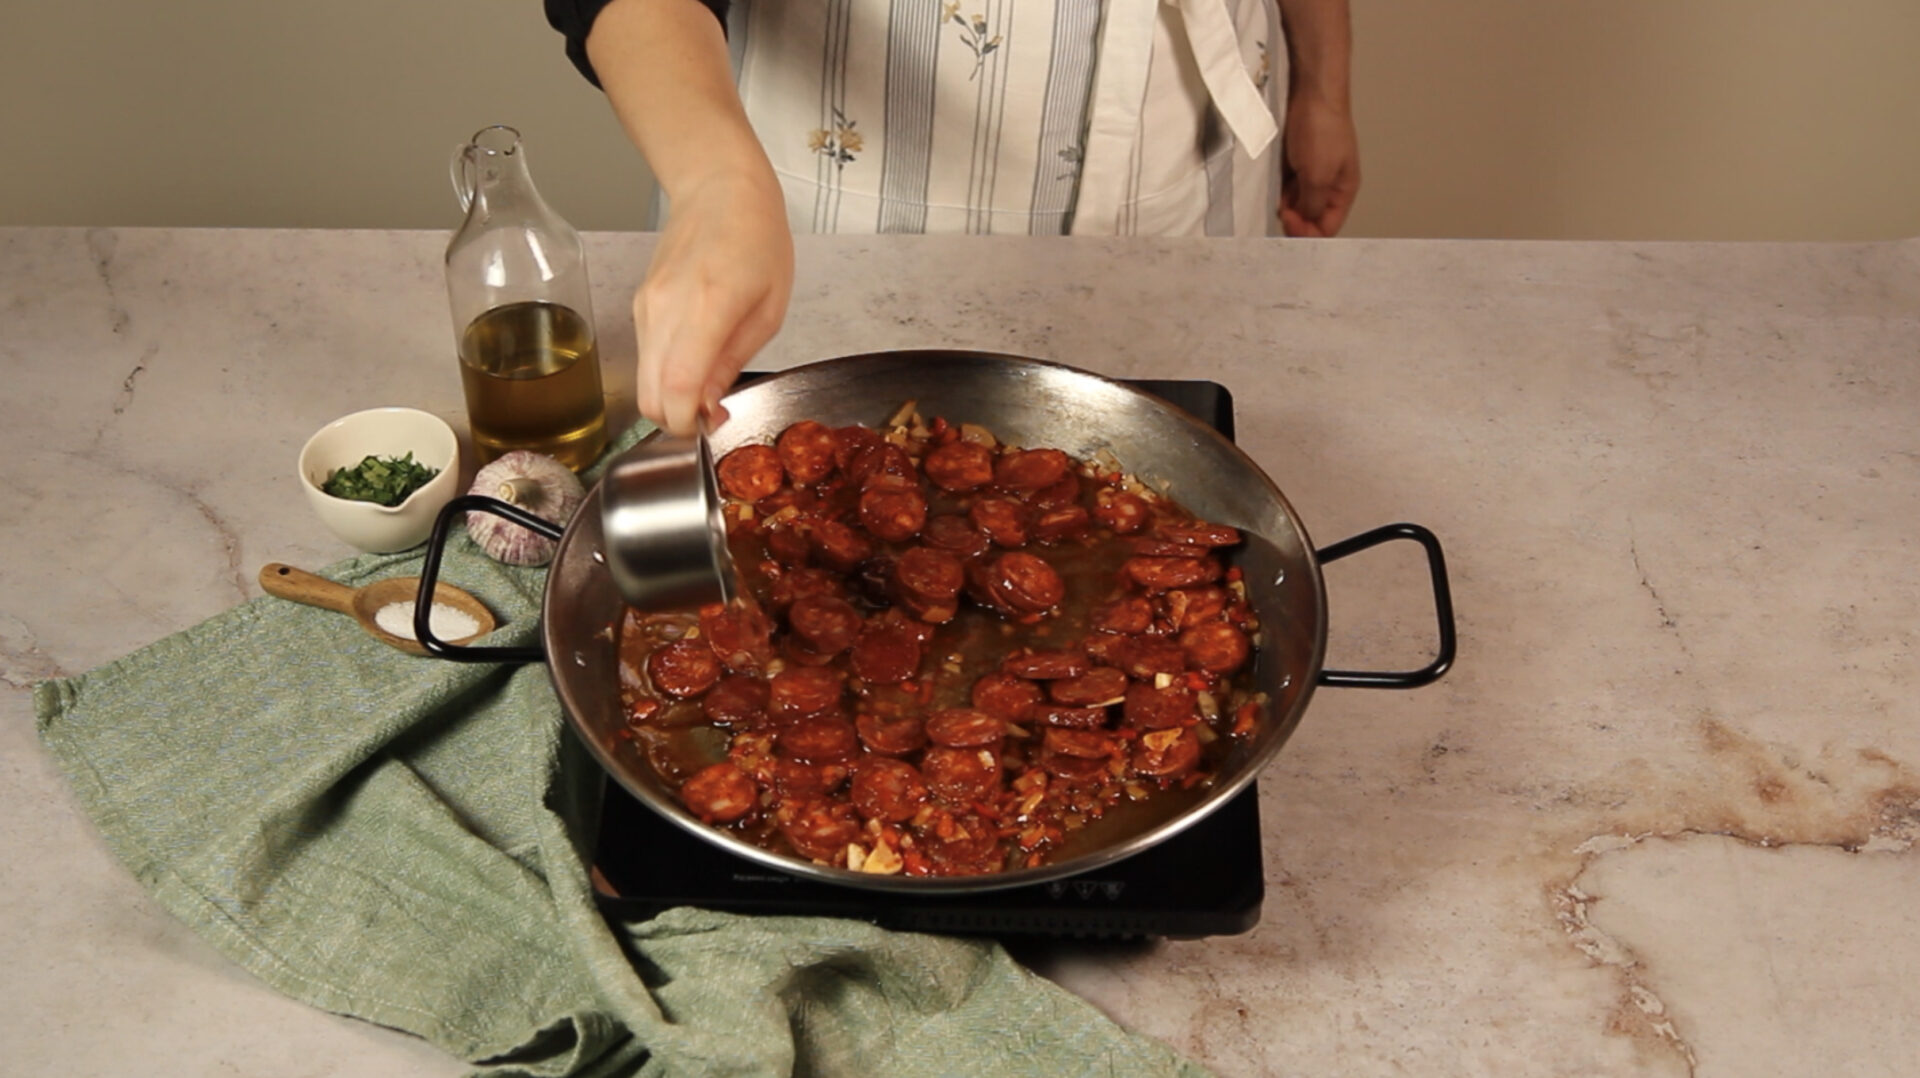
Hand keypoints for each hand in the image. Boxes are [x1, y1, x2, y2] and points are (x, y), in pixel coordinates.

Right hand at [633, 170, 792, 434]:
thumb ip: (732, 361)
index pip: (675, 391)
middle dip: (677, 420)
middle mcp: (664, 311)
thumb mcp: (768, 309)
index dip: (689, 425)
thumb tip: (709, 408)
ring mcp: (645, 308)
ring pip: (641, 381)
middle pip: (648, 397)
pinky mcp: (639, 306)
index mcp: (706, 309)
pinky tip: (693, 361)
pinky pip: (645, 357)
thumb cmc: (757, 240)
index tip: (712, 426)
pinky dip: (664, 373)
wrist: (718, 188)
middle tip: (712, 412)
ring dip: (670, 398)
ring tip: (707, 385)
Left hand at [1278, 93, 1358, 236]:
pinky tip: (1272, 185)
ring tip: (1277, 194)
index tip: (1289, 220)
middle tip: (1281, 209)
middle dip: (1295, 218)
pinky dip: (1278, 190)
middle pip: (1310, 218)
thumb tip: (1305, 224)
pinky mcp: (1295, 162)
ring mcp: (1311, 173)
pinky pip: (1285, 187)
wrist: (1310, 93)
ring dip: (1285, 205)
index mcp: (1343, 191)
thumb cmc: (1322, 131)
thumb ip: (1313, 205)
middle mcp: (1329, 185)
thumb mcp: (1319, 176)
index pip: (1327, 227)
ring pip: (1296, 204)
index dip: (1308, 231)